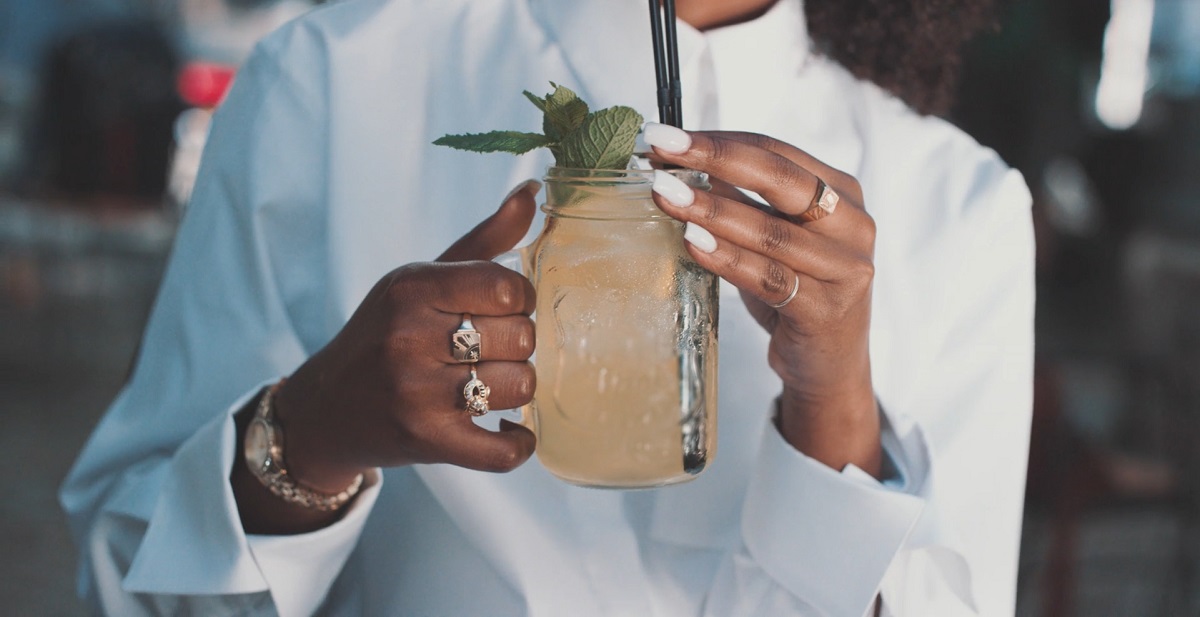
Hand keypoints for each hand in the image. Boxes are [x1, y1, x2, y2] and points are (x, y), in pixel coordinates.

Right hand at [233, 180, 541, 532]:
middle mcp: (409, 337)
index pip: (507, 286)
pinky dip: (518, 444)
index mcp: (412, 287)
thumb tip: (534, 189)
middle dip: (519, 345)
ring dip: (517, 388)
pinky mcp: (426, 442)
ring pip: (521, 387)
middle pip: (522, 338)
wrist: (327, 408)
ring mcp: (416, 393)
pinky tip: (510, 430)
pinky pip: (504, 450)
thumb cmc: (386, 333)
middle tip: (495, 350)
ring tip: (493, 383)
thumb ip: (485, 239)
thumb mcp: (422, 279)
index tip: (504, 309)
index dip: (520, 299)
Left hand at [643, 124, 880, 475]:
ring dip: (712, 210)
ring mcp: (845, 269)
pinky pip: (769, 279)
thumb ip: (737, 200)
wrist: (828, 364)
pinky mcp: (826, 311)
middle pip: (780, 180)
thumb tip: (673, 161)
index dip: (719, 141)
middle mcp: (853, 224)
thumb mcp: (770, 237)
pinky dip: (727, 259)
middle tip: (662, 148)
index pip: (776, 151)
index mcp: (842, 191)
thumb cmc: (794, 289)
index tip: (665, 135)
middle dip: (715, 159)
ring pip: (771, 232)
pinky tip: (691, 243)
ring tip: (665, 194)